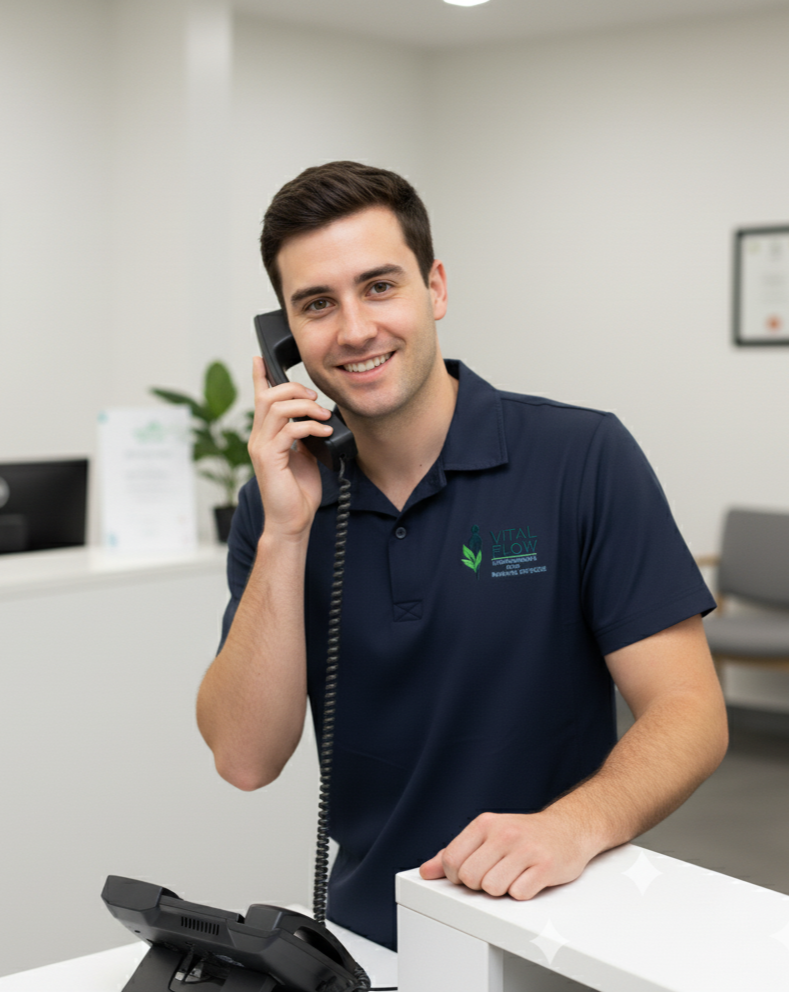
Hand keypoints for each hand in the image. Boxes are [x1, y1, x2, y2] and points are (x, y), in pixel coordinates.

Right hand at [248, 356, 332, 538]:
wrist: (292, 521)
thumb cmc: (297, 493)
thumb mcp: (305, 457)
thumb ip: (305, 437)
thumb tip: (317, 421)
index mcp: (265, 436)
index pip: (259, 399)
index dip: (258, 377)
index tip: (259, 358)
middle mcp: (258, 439)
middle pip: (267, 396)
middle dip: (293, 389)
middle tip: (315, 399)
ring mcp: (261, 448)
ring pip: (275, 407)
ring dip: (304, 406)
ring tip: (323, 416)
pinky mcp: (269, 459)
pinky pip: (288, 431)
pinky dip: (310, 427)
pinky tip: (325, 433)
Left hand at [419, 809, 595, 900]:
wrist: (568, 829)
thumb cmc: (524, 835)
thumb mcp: (486, 835)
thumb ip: (454, 853)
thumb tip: (426, 872)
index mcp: (484, 824)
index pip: (452, 860)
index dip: (458, 876)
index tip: (472, 872)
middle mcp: (504, 833)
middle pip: (470, 878)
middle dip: (480, 884)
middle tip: (497, 873)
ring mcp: (525, 849)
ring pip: (492, 889)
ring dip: (502, 890)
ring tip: (513, 875)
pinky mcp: (545, 866)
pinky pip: (518, 894)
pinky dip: (522, 892)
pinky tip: (529, 879)